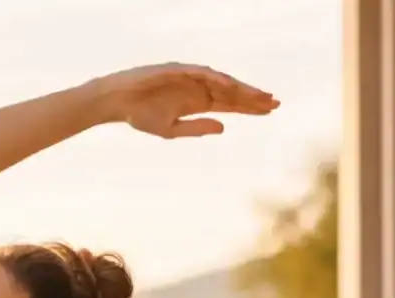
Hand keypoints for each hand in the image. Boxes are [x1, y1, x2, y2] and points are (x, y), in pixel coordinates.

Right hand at [95, 63, 278, 138]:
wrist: (118, 102)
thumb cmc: (140, 116)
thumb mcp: (171, 129)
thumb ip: (197, 128)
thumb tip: (224, 127)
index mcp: (197, 103)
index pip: (230, 104)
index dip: (249, 107)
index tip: (269, 111)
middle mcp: (198, 88)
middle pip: (232, 92)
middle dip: (253, 98)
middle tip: (275, 104)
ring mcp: (190, 77)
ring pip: (222, 82)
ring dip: (241, 89)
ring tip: (260, 97)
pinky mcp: (180, 70)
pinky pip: (203, 74)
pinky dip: (218, 80)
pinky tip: (232, 88)